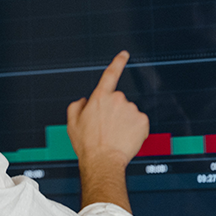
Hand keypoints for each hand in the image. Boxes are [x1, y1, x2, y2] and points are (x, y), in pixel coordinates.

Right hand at [66, 51, 148, 209]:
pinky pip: (139, 124)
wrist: (103, 161)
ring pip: (129, 113)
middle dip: (115, 112)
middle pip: (119, 101)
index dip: (118, 62)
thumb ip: (76, 106)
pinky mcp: (143, 122)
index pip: (110, 74)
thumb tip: (84, 101)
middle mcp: (118, 99)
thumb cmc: (87, 144)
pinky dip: (134, 130)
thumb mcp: (72, 123)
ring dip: (124, 122)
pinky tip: (125, 139)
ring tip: (115, 137)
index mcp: (100, 97)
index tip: (124, 55)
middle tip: (106, 129)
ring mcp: (132, 110)